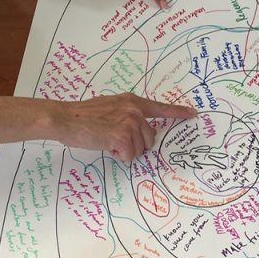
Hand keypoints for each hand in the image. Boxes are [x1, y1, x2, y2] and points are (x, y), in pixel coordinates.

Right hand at [54, 93, 194, 158]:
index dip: (178, 112)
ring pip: (139, 149)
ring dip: (124, 151)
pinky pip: (128, 156)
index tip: (192, 114)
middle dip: (135, 144)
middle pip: (150, 138)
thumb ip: (125, 114)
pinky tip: (105, 144)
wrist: (66, 119)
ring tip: (107, 140)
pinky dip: (117, 155)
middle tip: (113, 138)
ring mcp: (130, 123)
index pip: (160, 108)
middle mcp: (134, 110)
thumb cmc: (83, 116)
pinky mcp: (123, 136)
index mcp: (132, 102)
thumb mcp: (109, 107)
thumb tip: (135, 128)